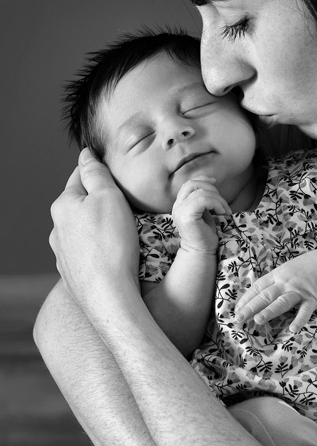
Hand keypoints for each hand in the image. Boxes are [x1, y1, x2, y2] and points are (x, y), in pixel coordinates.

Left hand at [49, 149, 139, 311]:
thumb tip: (85, 154)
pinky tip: (115, 251)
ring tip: (122, 226)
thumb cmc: (112, 243)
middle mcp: (57, 230)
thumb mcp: (109, 197)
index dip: (97, 170)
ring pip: (82, 229)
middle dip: (98, 199)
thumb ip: (96, 174)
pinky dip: (99, 246)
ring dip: (98, 224)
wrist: (110, 296)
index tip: (112, 168)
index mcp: (63, 206)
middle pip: (80, 204)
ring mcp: (63, 254)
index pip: (79, 177)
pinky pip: (87, 251)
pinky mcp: (74, 274)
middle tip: (124, 197)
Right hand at [172, 177, 230, 253]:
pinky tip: (220, 213)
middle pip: (193, 184)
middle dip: (211, 189)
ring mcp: (180, 211)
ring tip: (224, 210)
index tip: (215, 182)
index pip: (188, 183)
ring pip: (202, 192)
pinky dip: (216, 204)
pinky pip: (204, 200)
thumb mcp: (203, 211)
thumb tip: (212, 181)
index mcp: (180, 204)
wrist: (200, 252)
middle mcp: (177, 206)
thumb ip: (203, 198)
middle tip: (222, 203)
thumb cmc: (204, 233)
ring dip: (218, 199)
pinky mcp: (187, 216)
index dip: (202, 179)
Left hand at [234, 248, 316, 332]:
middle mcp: (285, 282)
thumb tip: (254, 297)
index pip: (257, 288)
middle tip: (238, 319)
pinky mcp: (313, 298)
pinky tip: (293, 329)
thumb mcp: (284, 271)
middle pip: (266, 296)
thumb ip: (272, 282)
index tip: (235, 311)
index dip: (246, 299)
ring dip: (270, 311)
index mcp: (276, 275)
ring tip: (258, 320)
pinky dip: (300, 320)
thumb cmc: (302, 268)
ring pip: (282, 302)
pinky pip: (305, 310)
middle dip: (251, 308)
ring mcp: (299, 290)